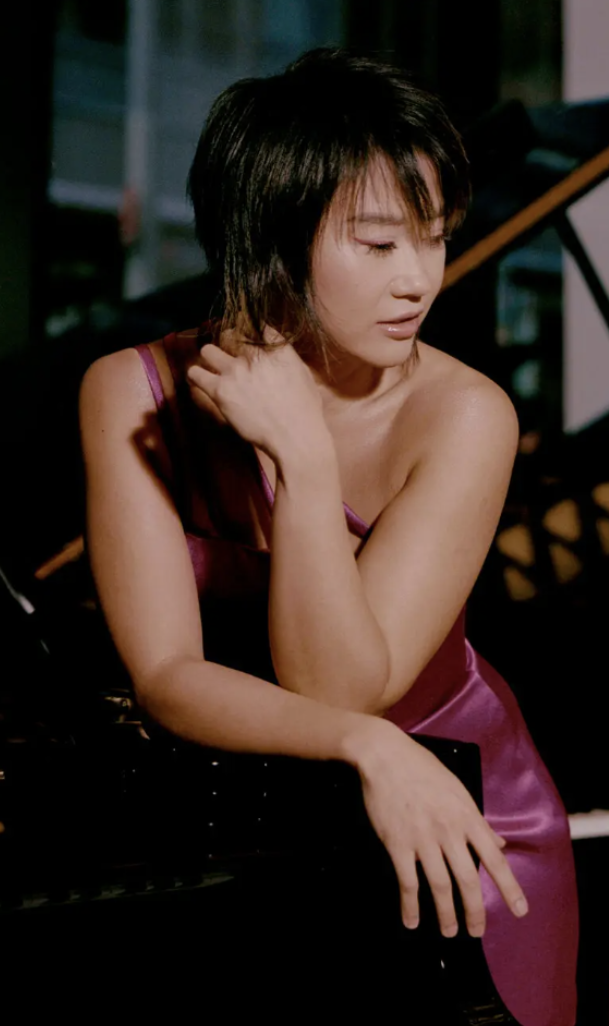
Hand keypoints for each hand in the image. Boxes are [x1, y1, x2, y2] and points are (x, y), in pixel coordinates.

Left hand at [186, 326, 327, 462]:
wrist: (295, 436)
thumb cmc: (305, 411)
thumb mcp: (304, 375)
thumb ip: (286, 360)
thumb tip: (277, 357)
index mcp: (277, 349)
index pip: (256, 326)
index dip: (248, 331)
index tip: (246, 340)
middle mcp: (253, 355)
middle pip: (229, 334)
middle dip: (228, 342)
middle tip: (229, 356)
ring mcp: (234, 371)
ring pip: (208, 351)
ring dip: (210, 358)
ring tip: (213, 367)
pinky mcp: (220, 390)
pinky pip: (196, 374)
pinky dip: (196, 376)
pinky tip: (200, 379)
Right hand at [348, 719, 527, 937]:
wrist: (386, 756)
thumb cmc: (423, 770)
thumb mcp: (458, 791)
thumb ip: (479, 821)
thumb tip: (500, 843)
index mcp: (467, 816)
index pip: (494, 858)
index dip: (509, 887)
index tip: (520, 911)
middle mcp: (449, 831)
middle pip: (468, 879)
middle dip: (475, 911)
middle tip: (476, 932)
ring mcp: (422, 838)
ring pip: (440, 885)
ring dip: (446, 913)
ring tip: (449, 931)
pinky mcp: (397, 843)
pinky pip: (407, 881)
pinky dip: (410, 905)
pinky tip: (411, 920)